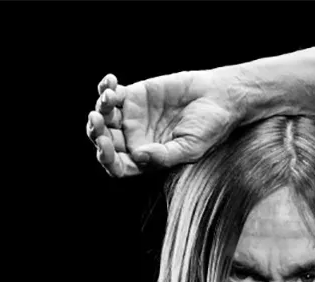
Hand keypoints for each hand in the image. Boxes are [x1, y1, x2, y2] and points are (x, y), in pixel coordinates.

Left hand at [86, 71, 241, 177]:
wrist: (218, 98)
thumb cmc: (208, 128)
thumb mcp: (190, 148)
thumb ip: (164, 156)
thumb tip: (138, 156)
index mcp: (147, 159)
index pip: (118, 165)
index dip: (107, 158)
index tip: (104, 144)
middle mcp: (136, 140)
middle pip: (105, 140)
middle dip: (96, 131)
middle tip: (97, 118)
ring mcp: (133, 118)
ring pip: (105, 117)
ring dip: (100, 107)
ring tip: (110, 97)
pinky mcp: (134, 95)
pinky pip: (111, 94)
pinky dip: (106, 88)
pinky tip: (111, 82)